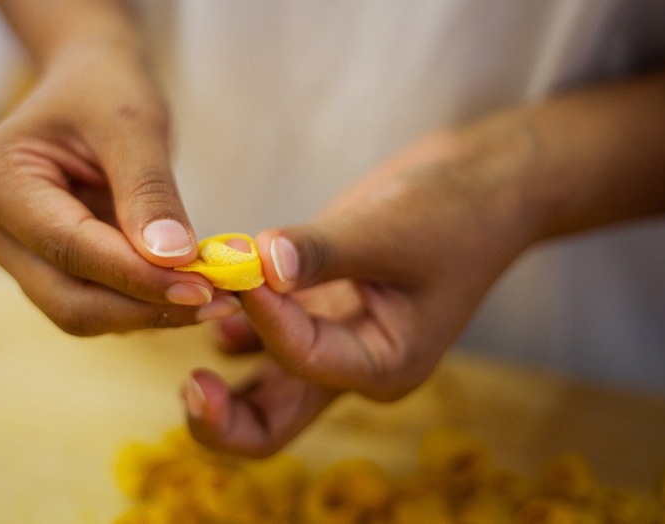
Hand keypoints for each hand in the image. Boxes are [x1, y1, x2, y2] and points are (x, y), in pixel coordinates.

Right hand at [0, 46, 233, 334]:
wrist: (88, 87)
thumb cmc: (105, 91)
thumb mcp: (133, 125)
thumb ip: (150, 191)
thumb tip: (175, 260)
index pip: (68, 247)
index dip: (137, 276)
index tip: (204, 285)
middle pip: (69, 299)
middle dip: (146, 306)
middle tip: (223, 301)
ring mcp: (17, 256)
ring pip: (83, 312)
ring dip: (150, 312)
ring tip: (219, 297)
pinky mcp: (49, 271)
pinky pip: (98, 305)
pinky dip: (146, 304)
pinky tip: (194, 289)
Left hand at [183, 111, 543, 456]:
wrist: (479, 187)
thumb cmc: (454, 211)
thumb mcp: (390, 230)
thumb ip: (322, 250)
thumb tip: (258, 263)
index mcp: (384, 364)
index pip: (305, 357)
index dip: (265, 314)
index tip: (240, 264)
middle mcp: (350, 366)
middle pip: (270, 423)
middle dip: (222, 419)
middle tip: (188, 385)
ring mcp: (328, 342)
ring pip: (257, 390)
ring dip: (216, 377)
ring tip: (185, 323)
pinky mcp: (314, 312)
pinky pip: (258, 339)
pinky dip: (231, 325)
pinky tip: (215, 296)